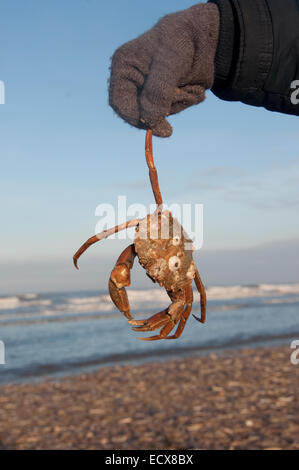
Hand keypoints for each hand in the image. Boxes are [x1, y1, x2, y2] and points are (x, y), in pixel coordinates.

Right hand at [109, 3, 218, 136]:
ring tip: (189, 85)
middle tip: (174, 119)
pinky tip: (194, 87)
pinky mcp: (168, 96)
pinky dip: (188, 101)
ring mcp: (151, 90)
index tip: (153, 124)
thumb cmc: (182, 40)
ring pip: (161, 113)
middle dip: (162, 110)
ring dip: (180, 103)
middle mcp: (134, 82)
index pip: (120, 103)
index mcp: (124, 69)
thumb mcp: (170, 63)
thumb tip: (150, 120)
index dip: (134, 117)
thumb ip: (158, 92)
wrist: (205, 35)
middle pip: (140, 113)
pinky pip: (176, 110)